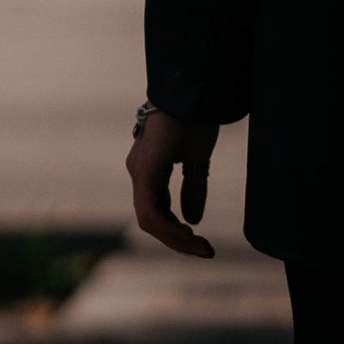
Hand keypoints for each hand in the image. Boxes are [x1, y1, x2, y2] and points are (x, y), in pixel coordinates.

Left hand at [128, 106, 217, 258]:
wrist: (192, 91)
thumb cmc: (195, 117)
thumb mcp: (197, 159)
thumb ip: (193, 188)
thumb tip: (193, 220)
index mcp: (149, 170)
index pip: (158, 210)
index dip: (177, 231)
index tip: (201, 242)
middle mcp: (139, 173)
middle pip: (153, 220)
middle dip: (178, 240)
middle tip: (205, 251)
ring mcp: (139, 172)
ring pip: (150, 220)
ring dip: (175, 238)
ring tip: (200, 246)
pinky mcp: (145, 171)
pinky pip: (151, 211)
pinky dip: (169, 227)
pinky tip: (188, 233)